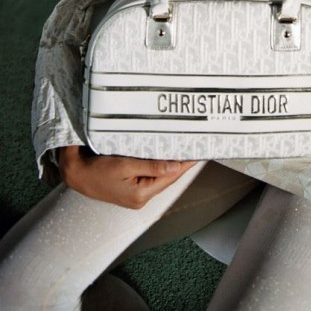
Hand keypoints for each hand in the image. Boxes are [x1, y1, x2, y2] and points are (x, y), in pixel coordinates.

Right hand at [58, 146, 196, 208]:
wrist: (76, 175)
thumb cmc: (96, 170)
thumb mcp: (124, 165)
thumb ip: (151, 166)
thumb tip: (175, 165)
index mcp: (141, 194)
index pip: (170, 176)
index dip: (186, 163)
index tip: (199, 152)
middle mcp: (141, 198)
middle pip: (168, 177)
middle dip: (181, 163)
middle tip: (195, 146)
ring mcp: (136, 195)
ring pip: (160, 176)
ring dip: (171, 163)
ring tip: (185, 149)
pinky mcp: (131, 189)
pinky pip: (151, 176)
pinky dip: (159, 165)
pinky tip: (166, 156)